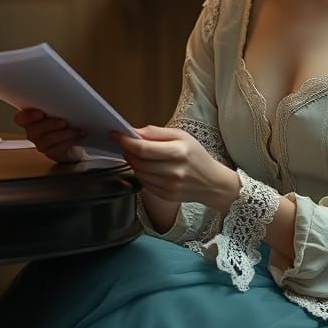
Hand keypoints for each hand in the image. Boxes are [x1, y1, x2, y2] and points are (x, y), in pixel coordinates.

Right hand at [14, 108, 86, 163]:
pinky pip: (57, 150)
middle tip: (63, 121)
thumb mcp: (61, 106)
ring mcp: (42, 144)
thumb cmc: (67, 117)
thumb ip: (56, 101)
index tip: (40, 113)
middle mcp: (34, 132)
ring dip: (63, 134)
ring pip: (46, 141)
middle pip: (33, 132)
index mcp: (32, 118)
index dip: (27, 116)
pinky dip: (69, 143)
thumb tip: (65, 89)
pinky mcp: (53, 153)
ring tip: (75, 129)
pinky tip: (78, 136)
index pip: (20, 118)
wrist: (80, 135)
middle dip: (49, 126)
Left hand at [112, 125, 239, 211]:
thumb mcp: (181, 136)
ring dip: (132, 162)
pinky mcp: (165, 196)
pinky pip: (144, 183)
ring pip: (139, 173)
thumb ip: (156, 133)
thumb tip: (134, 131)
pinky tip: (146, 166)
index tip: (115, 134)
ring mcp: (169, 186)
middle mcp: (173, 171)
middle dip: (127, 151)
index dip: (125, 141)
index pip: (143, 148)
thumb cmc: (196, 156)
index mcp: (178, 152)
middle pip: (138, 161)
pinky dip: (140, 173)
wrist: (212, 182)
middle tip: (124, 143)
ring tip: (136, 154)